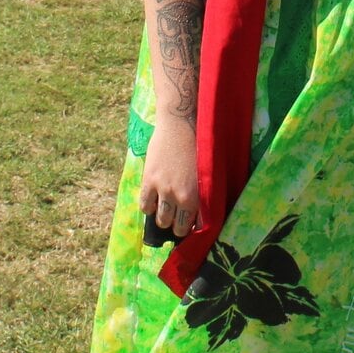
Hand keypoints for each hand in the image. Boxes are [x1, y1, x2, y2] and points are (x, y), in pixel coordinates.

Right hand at [138, 120, 199, 239]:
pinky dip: (148, 208)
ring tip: (166, 214)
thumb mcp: (209, 172)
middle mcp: (181, 196)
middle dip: (178, 227)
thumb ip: (205, 193)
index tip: (193, 228)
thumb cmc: (201, 144)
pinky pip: (145, 205)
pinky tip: (153, 203)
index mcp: (200, 195)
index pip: (198, 226)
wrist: (181, 123)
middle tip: (178, 222)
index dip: (195, 229)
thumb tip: (204, 212)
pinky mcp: (149, 180)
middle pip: (177, 227)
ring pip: (161, 219)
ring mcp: (164, 189)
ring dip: (164, 219)